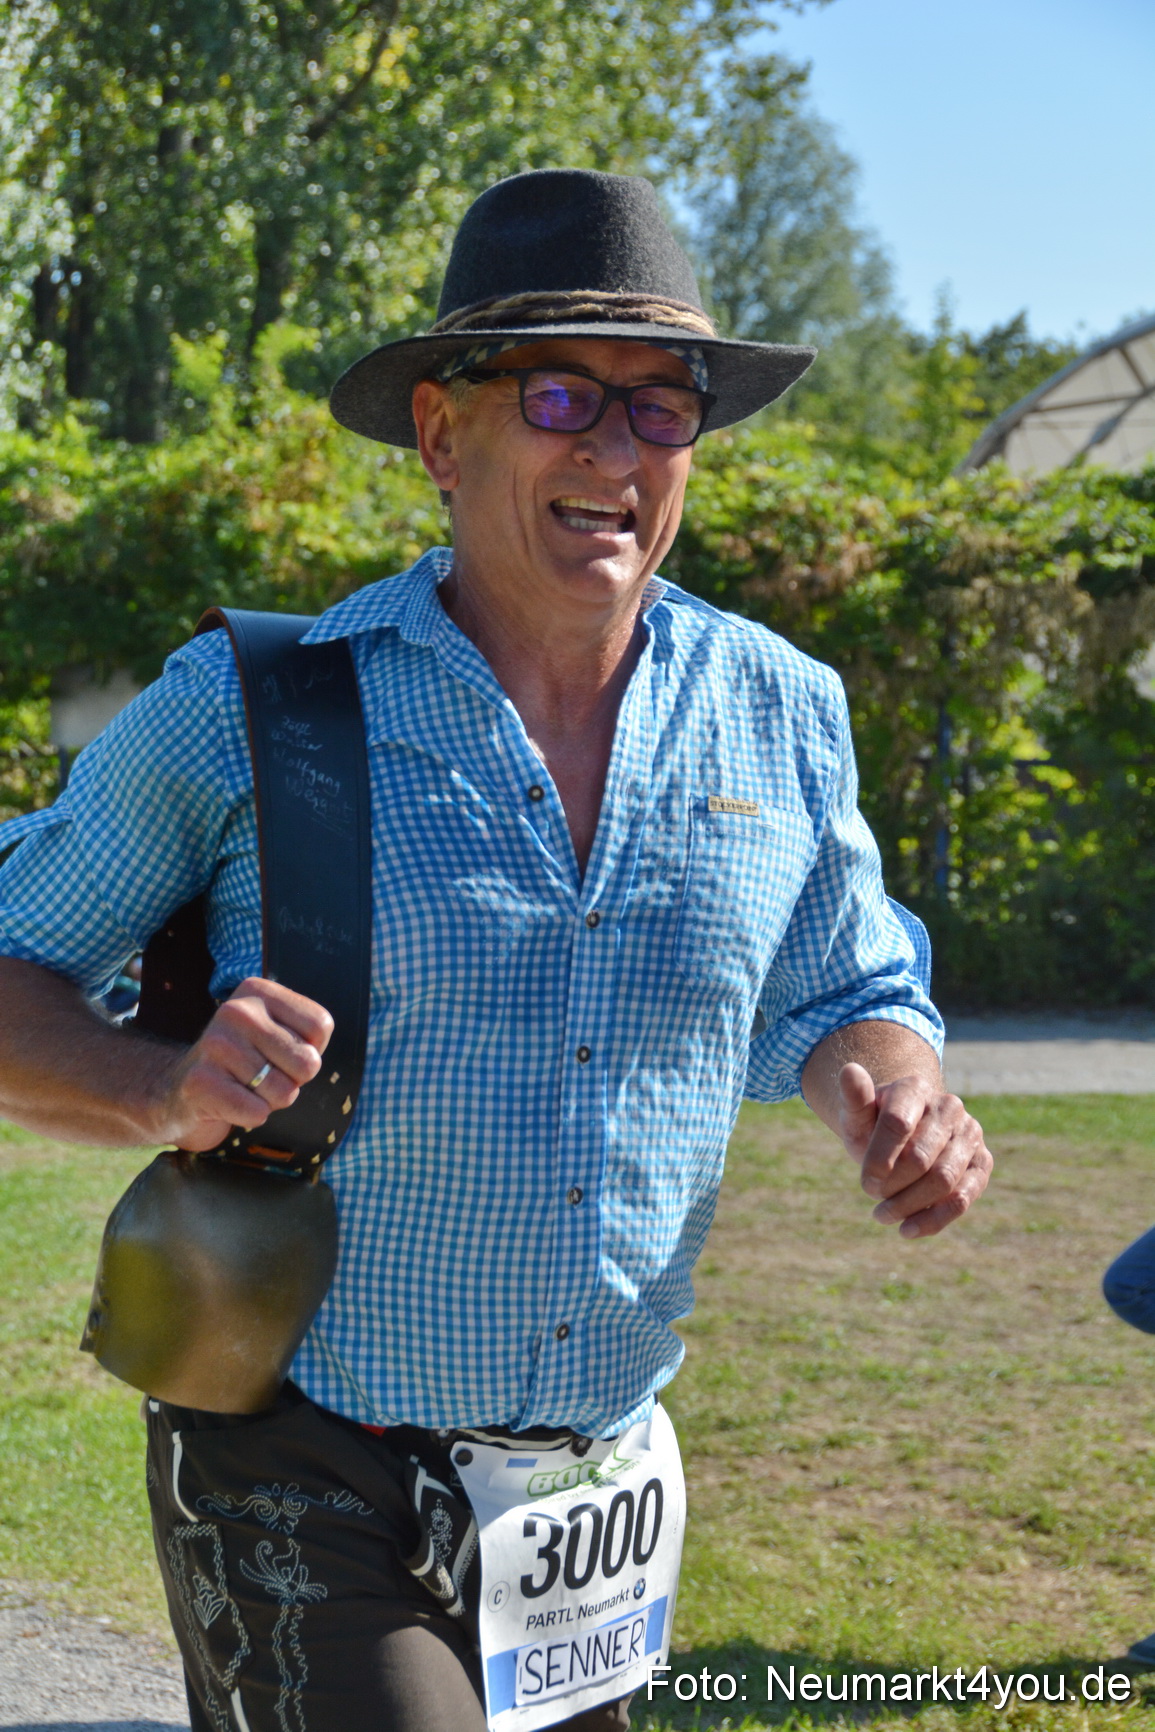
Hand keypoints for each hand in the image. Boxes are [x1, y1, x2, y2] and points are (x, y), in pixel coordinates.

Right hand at [157, 977, 333, 1151]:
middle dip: (292, 1081)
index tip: (280, 1051)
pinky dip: (250, 1117)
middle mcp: (236, 1011)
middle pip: (308, 1062)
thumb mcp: (276, 1035)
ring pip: (284, 1092)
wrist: (177, 1092)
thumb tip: (311, 1060)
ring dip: (270, 1101)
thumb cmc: (243, 1065)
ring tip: (243, 1087)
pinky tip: (229, 1103)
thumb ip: (307, 1037)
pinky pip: (257, 1112)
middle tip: (262, 1075)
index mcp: (258, 991)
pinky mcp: (201, 1082)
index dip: (311, 1050)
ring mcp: (216, 1045)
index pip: (320, 1026)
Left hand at [837, 1062, 992, 1238]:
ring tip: (882, 1216)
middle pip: (920, 1158)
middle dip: (892, 1185)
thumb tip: (848, 1070)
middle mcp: (949, 1106)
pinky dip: (934, 1220)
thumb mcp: (857, 1114)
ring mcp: (970, 1134)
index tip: (865, 1183)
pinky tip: (908, 1231)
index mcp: (915, 1088)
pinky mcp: (982, 1163)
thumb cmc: (873, 1124)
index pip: (897, 1124)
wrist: (903, 1134)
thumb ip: (853, 1097)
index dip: (878, 1159)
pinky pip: (963, 1198)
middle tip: (872, 1196)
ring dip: (909, 1205)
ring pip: (943, 1181)